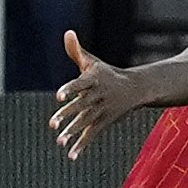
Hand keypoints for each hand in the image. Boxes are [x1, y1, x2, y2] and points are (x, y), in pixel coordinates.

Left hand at [49, 30, 144, 157]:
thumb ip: (76, 51)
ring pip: (86, 122)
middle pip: (81, 106)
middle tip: (52, 124)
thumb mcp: (93, 62)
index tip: (58, 97)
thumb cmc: (107, 73)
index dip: (69, 90)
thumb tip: (67, 32)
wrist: (135, 88)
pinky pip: (92, 134)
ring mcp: (103, 110)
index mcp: (94, 79)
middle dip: (67, 115)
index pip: (80, 84)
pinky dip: (82, 145)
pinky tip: (71, 155)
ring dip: (73, 132)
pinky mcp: (105, 121)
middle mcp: (98, 95)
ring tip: (59, 141)